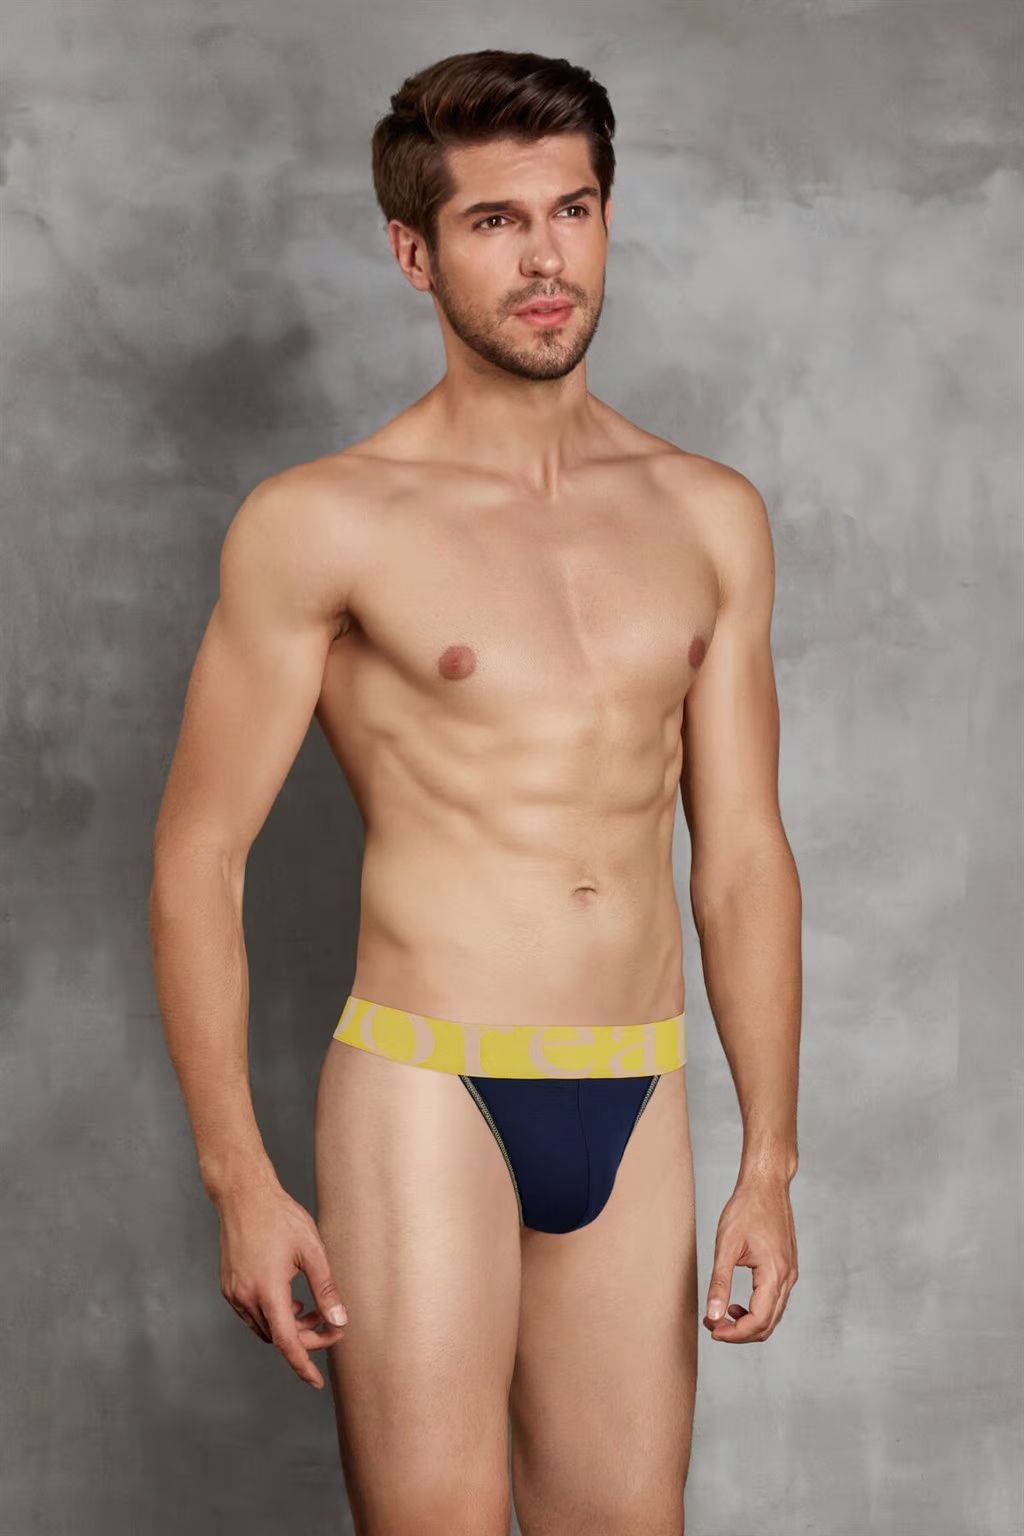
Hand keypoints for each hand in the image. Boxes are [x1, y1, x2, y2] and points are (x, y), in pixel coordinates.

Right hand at [215, 1178, 348, 1387]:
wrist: (244, 1195)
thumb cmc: (280, 1217)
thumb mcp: (312, 1251)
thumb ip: (326, 1289)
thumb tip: (340, 1320)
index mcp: (268, 1290)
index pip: (286, 1342)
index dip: (303, 1365)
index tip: (316, 1381)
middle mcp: (246, 1297)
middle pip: (277, 1336)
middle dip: (305, 1338)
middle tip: (330, 1326)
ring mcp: (233, 1293)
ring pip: (264, 1328)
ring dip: (288, 1327)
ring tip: (310, 1310)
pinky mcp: (228, 1286)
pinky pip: (252, 1314)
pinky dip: (272, 1315)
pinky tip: (288, 1299)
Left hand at [703, 1167, 797, 1342]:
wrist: (766, 1185)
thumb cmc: (746, 1209)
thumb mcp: (726, 1246)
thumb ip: (719, 1283)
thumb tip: (712, 1314)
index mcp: (774, 1274)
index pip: (758, 1321)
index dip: (734, 1333)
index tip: (711, 1329)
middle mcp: (787, 1278)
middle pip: (768, 1324)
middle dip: (739, 1332)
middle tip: (712, 1326)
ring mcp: (790, 1273)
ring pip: (773, 1315)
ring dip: (748, 1323)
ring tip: (720, 1315)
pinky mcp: (787, 1268)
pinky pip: (775, 1300)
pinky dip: (756, 1310)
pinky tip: (736, 1303)